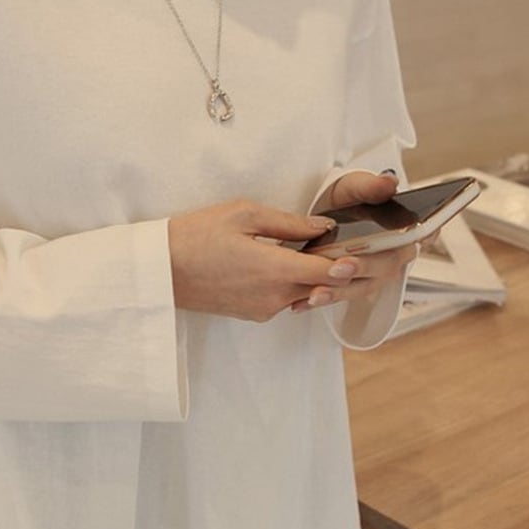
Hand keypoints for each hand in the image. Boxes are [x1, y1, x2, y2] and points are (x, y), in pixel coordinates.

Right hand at [168, 200, 358, 321]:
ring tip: (317, 251)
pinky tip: (286, 264)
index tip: (367, 249)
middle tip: (349, 246)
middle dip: (338, 269)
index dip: (353, 262)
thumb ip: (288, 222)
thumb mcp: (243, 214)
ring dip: (315, 277)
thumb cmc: (195, 237)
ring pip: (305, 294)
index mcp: (275, 270)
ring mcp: (263, 309)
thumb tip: (322, 226)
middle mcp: (274, 297)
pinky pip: (285, 299)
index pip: (331, 273)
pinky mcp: (252, 314)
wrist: (160, 270)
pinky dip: (293, 284)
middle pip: (323, 287)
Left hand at [291, 169, 416, 312]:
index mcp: (406, 229)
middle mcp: (393, 256)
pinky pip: (339, 295)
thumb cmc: (349, 199)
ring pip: (361, 286)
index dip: (423, 237)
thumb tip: (388, 182)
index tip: (410, 240)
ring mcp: (372, 274)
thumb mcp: (356, 186)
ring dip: (339, 291)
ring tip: (317, 292)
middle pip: (386, 265)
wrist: (325, 214)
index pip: (425, 234)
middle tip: (341, 266)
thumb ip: (371, 186)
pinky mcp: (349, 285)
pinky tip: (303, 302)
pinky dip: (321, 299)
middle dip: (363, 267)